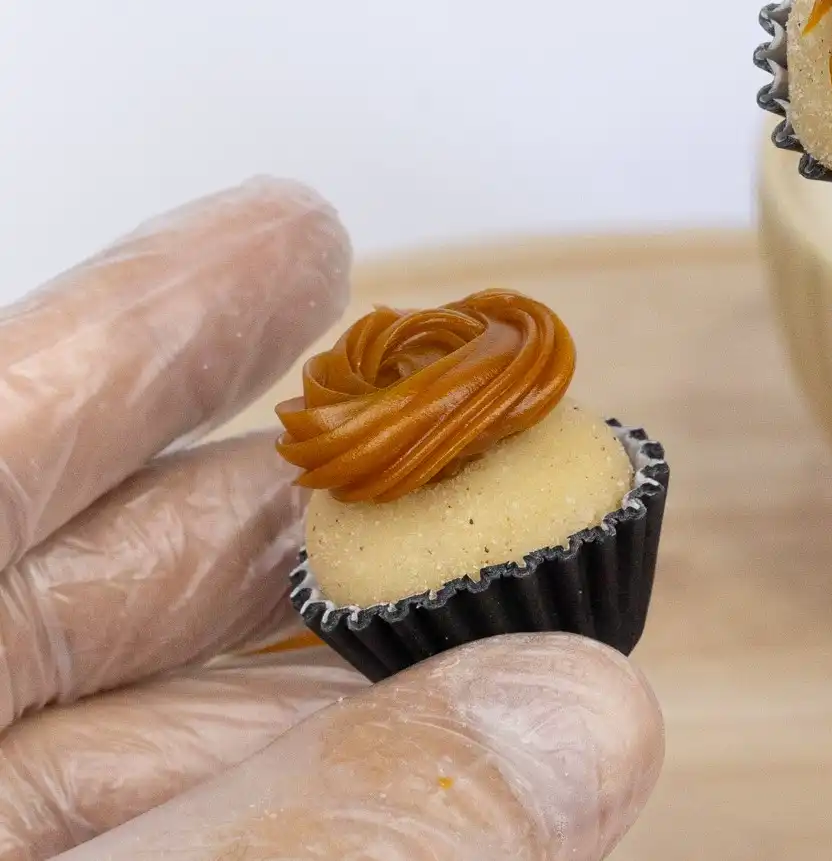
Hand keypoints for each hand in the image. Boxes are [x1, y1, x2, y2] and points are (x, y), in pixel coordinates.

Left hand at [0, 180, 661, 859]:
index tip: (299, 233)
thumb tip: (572, 711)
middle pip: (94, 573)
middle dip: (302, 506)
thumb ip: (312, 839)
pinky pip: (171, 846)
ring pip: (145, 731)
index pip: (2, 428)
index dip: (154, 314)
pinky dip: (310, 816)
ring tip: (505, 634)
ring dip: (341, 680)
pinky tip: (436, 782)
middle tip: (458, 464)